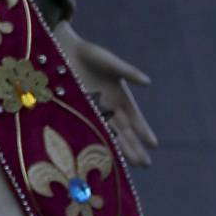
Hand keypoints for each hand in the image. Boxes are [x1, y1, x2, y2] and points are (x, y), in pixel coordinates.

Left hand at [62, 31, 157, 166]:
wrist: (62, 50)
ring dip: (119, 149)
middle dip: (134, 147)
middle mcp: (108, 108)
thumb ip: (127, 71)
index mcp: (119, 97)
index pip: (134, 119)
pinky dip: (97, 143)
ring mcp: (93, 113)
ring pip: (109, 135)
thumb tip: (147, 82)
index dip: (143, 131)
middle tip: (145, 164)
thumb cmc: (89, 54)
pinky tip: (104, 156)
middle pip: (123, 131)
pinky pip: (89, 131)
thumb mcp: (110, 62)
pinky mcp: (78, 114)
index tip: (153, 144)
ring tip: (130, 164)